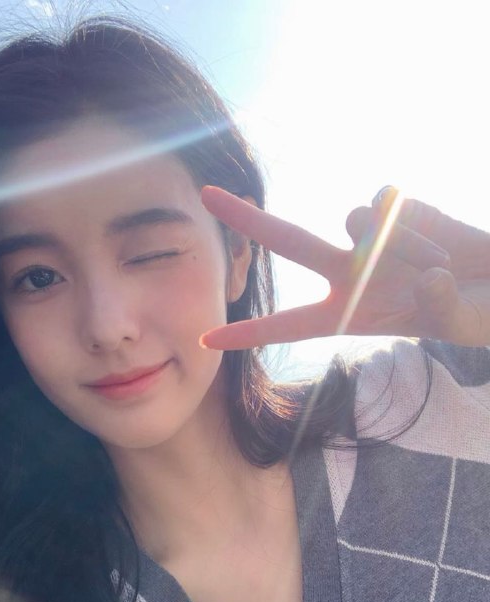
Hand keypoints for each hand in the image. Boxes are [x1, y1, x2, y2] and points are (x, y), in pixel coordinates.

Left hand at [199, 185, 489, 349]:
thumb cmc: (476, 312)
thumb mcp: (458, 325)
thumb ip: (441, 309)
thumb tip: (428, 275)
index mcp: (349, 313)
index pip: (288, 326)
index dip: (249, 333)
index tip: (205, 340)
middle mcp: (348, 272)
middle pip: (288, 241)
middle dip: (248, 220)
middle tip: (205, 194)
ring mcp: (369, 238)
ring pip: (357, 222)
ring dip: (399, 246)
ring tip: (438, 269)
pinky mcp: (396, 208)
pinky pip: (390, 205)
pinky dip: (417, 227)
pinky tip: (441, 243)